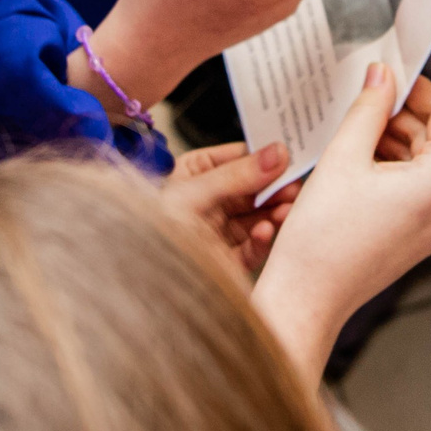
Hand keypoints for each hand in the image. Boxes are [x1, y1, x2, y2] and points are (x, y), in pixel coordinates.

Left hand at [160, 139, 297, 272]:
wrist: (136, 276)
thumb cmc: (148, 228)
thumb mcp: (192, 193)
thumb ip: (237, 175)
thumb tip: (277, 154)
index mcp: (194, 174)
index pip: (238, 158)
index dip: (264, 156)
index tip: (290, 155)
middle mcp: (209, 201)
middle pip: (254, 189)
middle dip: (275, 187)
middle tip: (295, 185)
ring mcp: (219, 230)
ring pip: (258, 217)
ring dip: (274, 212)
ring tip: (287, 208)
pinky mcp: (227, 260)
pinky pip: (252, 246)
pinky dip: (263, 238)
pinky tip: (266, 230)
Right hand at [253, 68, 430, 379]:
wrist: (309, 296)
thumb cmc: (323, 236)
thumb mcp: (343, 156)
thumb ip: (369, 108)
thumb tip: (383, 74)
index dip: (422, 90)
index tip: (392, 77)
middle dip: (404, 115)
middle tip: (364, 100)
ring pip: (428, 162)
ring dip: (396, 140)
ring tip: (354, 132)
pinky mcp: (423, 236)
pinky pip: (419, 188)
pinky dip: (395, 168)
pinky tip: (359, 161)